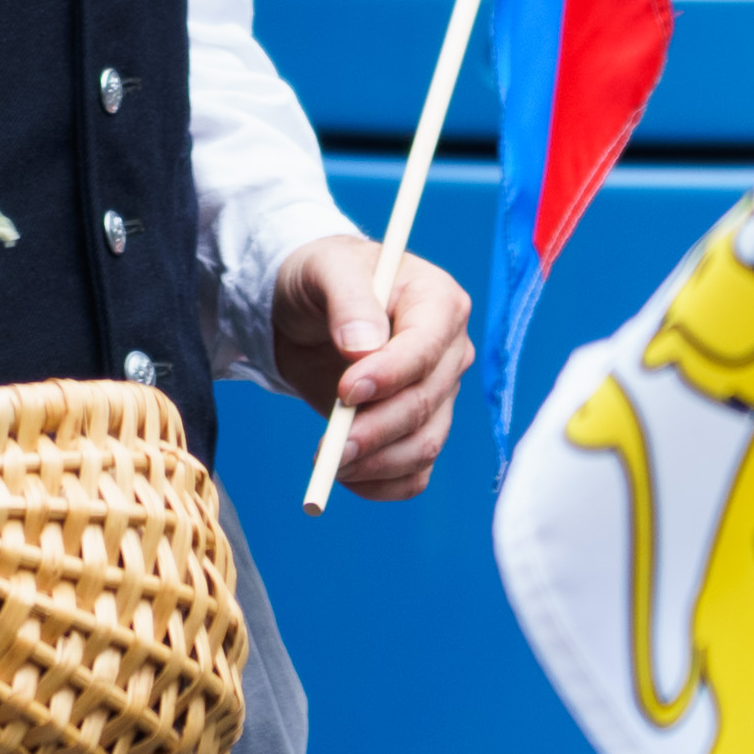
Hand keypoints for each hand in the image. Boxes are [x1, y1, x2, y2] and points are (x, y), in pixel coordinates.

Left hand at [273, 234, 475, 500]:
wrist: (305, 310)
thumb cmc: (321, 277)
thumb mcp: (325, 268)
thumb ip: (347, 298)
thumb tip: (363, 347)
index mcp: (438, 301)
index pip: (427, 349)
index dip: (391, 375)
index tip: (346, 392)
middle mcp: (448, 352)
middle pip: (425, 404)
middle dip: (376, 430)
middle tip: (329, 448)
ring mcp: (437, 394)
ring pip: (424, 445)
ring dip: (376, 463)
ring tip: (327, 461)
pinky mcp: (416, 429)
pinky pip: (414, 473)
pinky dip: (382, 485)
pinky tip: (345, 476)